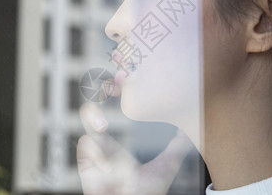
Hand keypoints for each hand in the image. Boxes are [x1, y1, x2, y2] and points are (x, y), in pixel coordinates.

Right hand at [77, 102, 191, 194]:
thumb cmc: (147, 193)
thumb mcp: (166, 166)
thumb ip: (176, 148)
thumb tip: (187, 132)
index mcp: (120, 144)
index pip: (111, 116)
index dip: (112, 99)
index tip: (121, 88)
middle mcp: (105, 145)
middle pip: (93, 113)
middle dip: (97, 100)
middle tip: (107, 93)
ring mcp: (95, 152)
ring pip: (86, 124)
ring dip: (92, 119)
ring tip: (103, 126)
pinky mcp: (86, 164)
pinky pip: (85, 146)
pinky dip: (97, 155)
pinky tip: (110, 169)